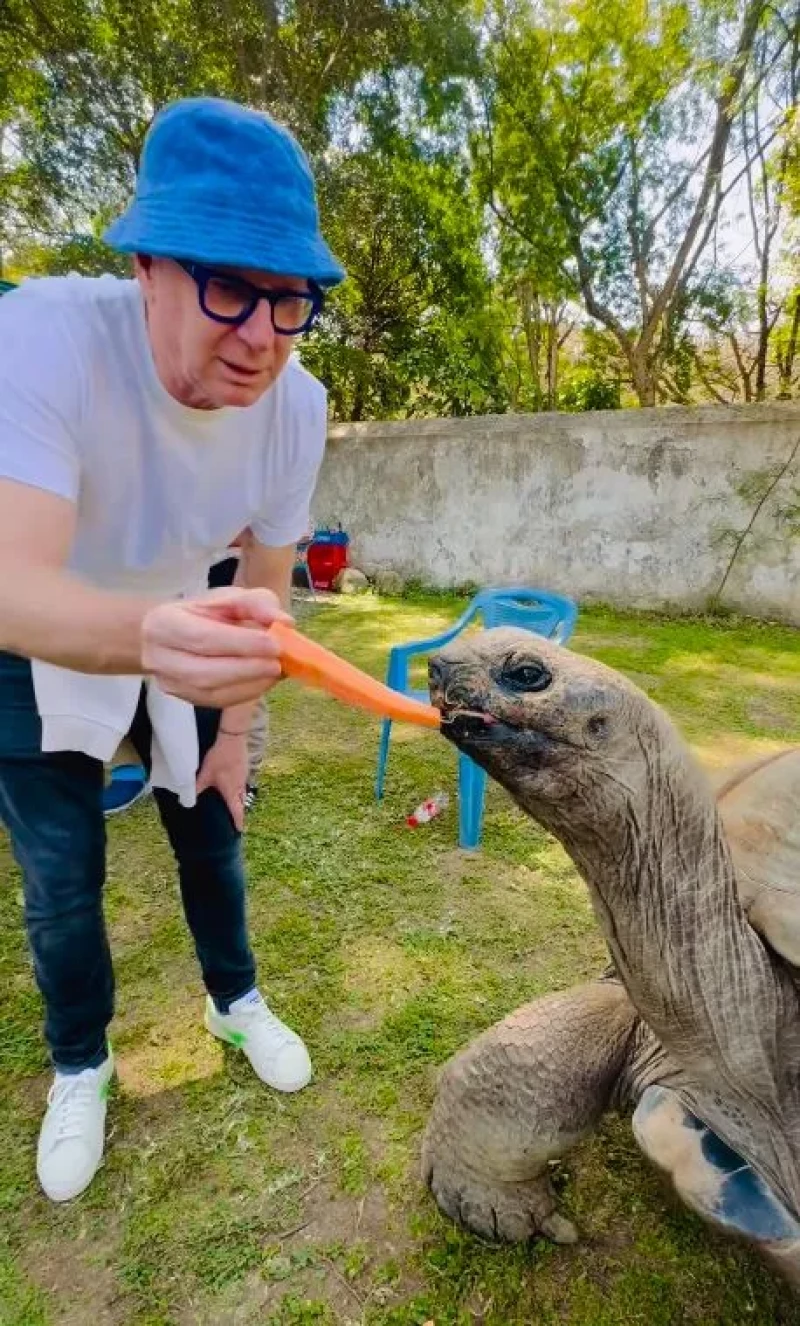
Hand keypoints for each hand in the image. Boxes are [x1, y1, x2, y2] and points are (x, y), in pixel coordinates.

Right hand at [141, 587, 291, 708]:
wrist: (173, 635)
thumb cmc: (204, 613)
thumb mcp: (229, 598)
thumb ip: (257, 604)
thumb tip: (285, 622)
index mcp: (164, 623)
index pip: (203, 637)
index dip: (241, 644)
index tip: (274, 644)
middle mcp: (159, 657)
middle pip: (206, 672)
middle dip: (248, 669)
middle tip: (279, 663)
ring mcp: (170, 683)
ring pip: (212, 692)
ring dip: (251, 683)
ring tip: (276, 671)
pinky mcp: (186, 699)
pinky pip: (218, 702)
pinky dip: (246, 692)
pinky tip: (264, 680)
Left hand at [196, 730, 248, 829]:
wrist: (233, 738)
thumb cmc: (220, 758)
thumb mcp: (205, 773)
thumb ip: (197, 787)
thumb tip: (187, 800)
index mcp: (231, 791)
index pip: (237, 810)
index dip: (238, 821)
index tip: (239, 830)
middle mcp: (240, 786)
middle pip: (241, 803)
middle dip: (238, 811)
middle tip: (235, 818)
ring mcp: (244, 776)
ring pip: (242, 792)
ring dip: (239, 799)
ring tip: (233, 803)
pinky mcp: (244, 768)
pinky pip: (242, 783)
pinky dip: (238, 788)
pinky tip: (232, 783)